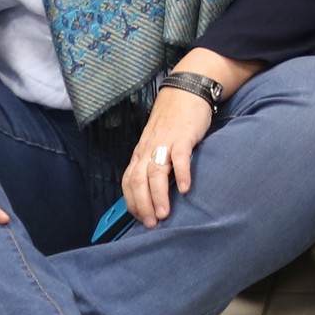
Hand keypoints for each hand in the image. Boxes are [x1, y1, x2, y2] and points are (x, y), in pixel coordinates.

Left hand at [123, 85, 214, 226]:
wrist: (186, 91)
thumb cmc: (172, 121)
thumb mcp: (157, 142)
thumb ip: (154, 163)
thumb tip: (154, 191)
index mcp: (141, 152)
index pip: (129, 181)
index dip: (132, 202)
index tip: (141, 219)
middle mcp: (148, 149)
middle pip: (138, 180)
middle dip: (143, 204)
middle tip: (151, 223)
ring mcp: (165, 142)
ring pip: (155, 172)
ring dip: (158, 195)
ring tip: (165, 213)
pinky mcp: (183, 136)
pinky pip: (180, 157)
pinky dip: (181, 173)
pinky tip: (186, 188)